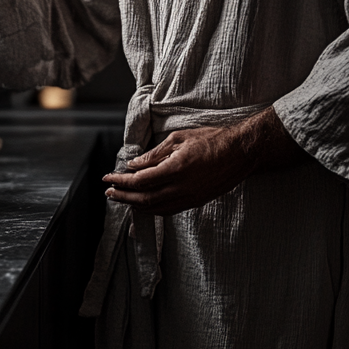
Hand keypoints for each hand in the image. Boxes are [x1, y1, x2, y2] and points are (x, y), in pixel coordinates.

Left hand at [102, 107, 302, 214]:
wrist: (241, 153)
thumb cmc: (211, 140)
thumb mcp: (179, 138)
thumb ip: (155, 154)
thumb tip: (134, 164)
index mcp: (176, 169)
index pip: (141, 181)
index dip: (121, 181)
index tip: (108, 177)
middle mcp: (182, 188)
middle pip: (144, 199)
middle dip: (123, 196)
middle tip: (109, 192)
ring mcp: (190, 198)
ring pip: (156, 209)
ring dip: (135, 205)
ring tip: (121, 198)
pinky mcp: (196, 202)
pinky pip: (168, 210)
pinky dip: (152, 209)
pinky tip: (143, 203)